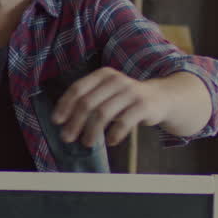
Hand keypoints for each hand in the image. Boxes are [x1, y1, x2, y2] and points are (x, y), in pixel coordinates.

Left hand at [50, 68, 168, 146]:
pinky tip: (110, 141)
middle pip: (88, 103)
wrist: (160, 98)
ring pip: (103, 113)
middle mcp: (115, 80)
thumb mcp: (107, 93)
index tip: (57, 122)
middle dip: (75, 122)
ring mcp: (130, 92)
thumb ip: (88, 101)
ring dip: (92, 131)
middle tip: (67, 138)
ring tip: (87, 143)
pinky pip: (124, 122)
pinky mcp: (143, 105)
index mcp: (103, 75)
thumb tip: (63, 122)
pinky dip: (114, 134)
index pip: (77, 89)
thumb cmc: (126, 99)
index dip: (65, 106)